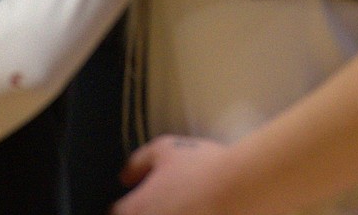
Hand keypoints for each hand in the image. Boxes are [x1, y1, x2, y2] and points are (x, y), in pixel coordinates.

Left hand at [112, 135, 234, 214]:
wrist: (243, 191)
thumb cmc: (200, 166)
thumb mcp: (164, 149)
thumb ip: (137, 163)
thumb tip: (125, 178)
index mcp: (135, 211)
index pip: (113, 213)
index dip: (121, 206)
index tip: (130, 200)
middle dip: (140, 212)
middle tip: (156, 202)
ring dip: (164, 214)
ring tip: (176, 206)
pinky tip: (194, 210)